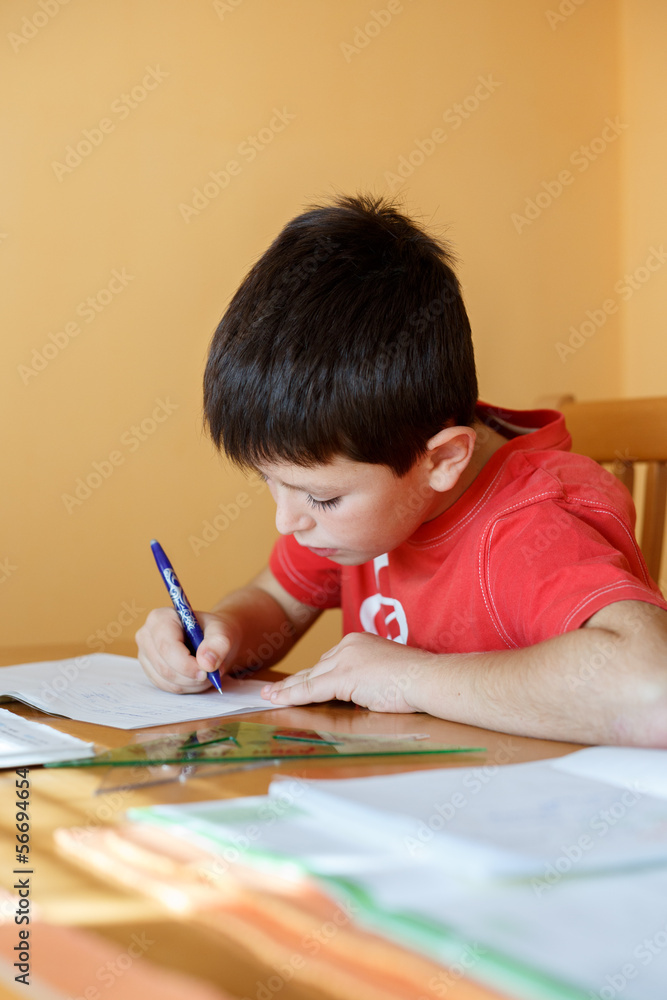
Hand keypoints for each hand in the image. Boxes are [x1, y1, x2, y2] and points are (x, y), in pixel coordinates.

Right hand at [136, 608, 239, 693]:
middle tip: (211, 674)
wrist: (210, 640)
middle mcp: (147, 635)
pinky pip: (166, 687)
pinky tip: (196, 677)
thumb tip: (207, 662)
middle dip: (191, 677)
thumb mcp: (222, 631)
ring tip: (207, 673)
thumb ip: (219, 643)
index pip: (167, 647)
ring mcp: (145, 655)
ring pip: (166, 681)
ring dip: (191, 683)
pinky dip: (186, 687)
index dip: (186, 664)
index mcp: (160, 618)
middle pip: (165, 668)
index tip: (206, 671)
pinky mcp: (150, 670)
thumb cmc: (213, 632)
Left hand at [260, 632, 432, 712]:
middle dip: (294, 681)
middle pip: (315, 668)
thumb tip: (353, 695)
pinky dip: (293, 696)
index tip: (295, 681)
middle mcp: (348, 645)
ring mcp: (345, 659)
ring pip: (310, 678)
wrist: (428, 678)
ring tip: (270, 697)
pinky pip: (312, 689)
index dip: (310, 674)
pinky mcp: (343, 676)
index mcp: (358, 641)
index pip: (329, 661)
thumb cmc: (415, 681)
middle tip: (273, 691)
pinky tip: (278, 701)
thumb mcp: (384, 674)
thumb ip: (364, 679)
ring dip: (289, 689)